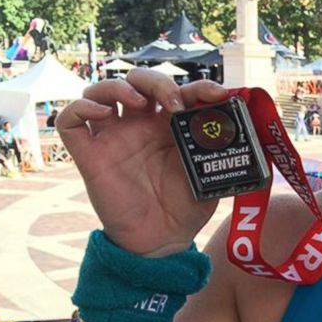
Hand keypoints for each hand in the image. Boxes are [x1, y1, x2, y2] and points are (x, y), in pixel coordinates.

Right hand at [56, 70, 228, 255]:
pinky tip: (103, 115)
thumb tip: (252, 132)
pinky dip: (80, 107)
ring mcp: (113, 137)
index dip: (198, 85)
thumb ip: (224, 153)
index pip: (179, 91)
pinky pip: (70, 120)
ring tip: (138, 103)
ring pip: (100, 90)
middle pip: (138, 81)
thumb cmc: (186, 208)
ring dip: (117, 87)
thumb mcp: (211, 176)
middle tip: (173, 102)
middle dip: (156, 82)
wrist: (162, 241)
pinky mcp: (89, 155)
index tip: (217, 94)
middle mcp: (140, 126)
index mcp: (170, 126)